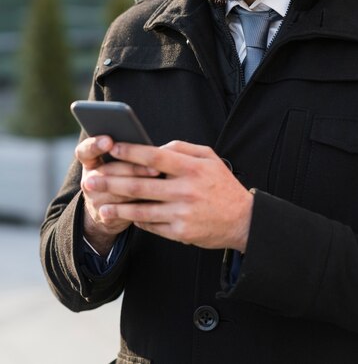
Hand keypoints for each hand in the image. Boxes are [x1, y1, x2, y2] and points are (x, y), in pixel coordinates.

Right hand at [76, 136, 159, 252]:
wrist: (111, 211)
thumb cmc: (122, 175)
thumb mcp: (117, 162)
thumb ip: (128, 152)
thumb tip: (153, 146)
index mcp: (90, 161)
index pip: (85, 151)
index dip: (95, 146)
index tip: (109, 141)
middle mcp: (89, 179)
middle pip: (108, 172)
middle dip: (133, 168)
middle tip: (155, 167)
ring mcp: (95, 199)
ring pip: (118, 192)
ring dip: (141, 186)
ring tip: (159, 180)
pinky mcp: (105, 216)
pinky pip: (125, 210)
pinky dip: (142, 203)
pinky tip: (157, 198)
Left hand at [85, 140, 253, 251]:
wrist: (243, 220)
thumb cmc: (223, 185)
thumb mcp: (210, 158)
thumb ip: (183, 149)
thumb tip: (157, 146)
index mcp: (192, 168)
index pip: (155, 156)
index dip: (131, 151)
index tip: (112, 148)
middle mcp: (185, 190)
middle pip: (141, 184)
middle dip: (112, 182)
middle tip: (91, 180)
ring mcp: (182, 212)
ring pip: (141, 209)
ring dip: (117, 207)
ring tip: (99, 206)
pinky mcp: (181, 232)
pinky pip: (152, 225)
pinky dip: (136, 220)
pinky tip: (124, 216)